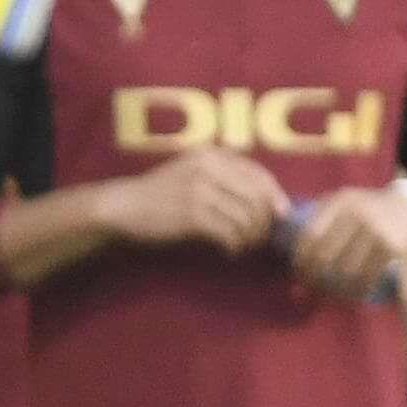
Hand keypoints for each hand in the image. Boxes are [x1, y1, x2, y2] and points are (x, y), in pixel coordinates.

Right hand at [109, 149, 288, 253]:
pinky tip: (229, 251)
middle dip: (265, 222)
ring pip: (245, 218)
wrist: (124, 207)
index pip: (258, 174)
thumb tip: (265, 200)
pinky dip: (234, 246)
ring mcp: (200, 190)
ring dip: (250, 238)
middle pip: (257, 198)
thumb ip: (222, 177)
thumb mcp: (191, 172)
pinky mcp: (193, 215)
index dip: (275, 196)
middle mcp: (209, 168)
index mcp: (212, 155)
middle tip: (260, 238)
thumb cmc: (160, 195)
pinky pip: (229, 233)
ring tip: (244, 247)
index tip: (281, 215)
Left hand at [282, 184, 406, 302]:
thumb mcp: (345, 206)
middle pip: (324, 255)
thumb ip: (319, 225)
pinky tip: (353, 296)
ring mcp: (376, 229)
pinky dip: (357, 291)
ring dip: (334, 289)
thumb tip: (290, 252)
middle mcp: (357, 212)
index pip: (309, 235)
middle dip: (313, 278)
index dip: (300, 259)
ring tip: (331, 296)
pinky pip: (367, 277)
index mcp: (340, 201)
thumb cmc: (369, 213)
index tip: (297, 274)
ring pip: (344, 270)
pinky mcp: (392, 247)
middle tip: (312, 290)